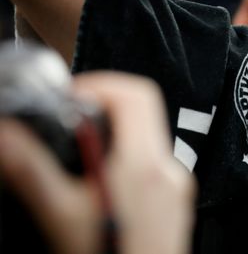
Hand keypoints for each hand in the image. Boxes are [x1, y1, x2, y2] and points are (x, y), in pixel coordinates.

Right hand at [0, 72, 195, 253]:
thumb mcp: (60, 217)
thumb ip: (30, 171)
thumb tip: (6, 134)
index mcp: (145, 166)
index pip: (135, 94)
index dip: (98, 84)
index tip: (65, 98)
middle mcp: (168, 172)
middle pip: (141, 113)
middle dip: (100, 109)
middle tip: (63, 123)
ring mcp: (176, 190)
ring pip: (146, 139)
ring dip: (110, 137)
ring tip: (71, 157)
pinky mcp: (174, 206)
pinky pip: (150, 166)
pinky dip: (123, 160)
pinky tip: (94, 186)